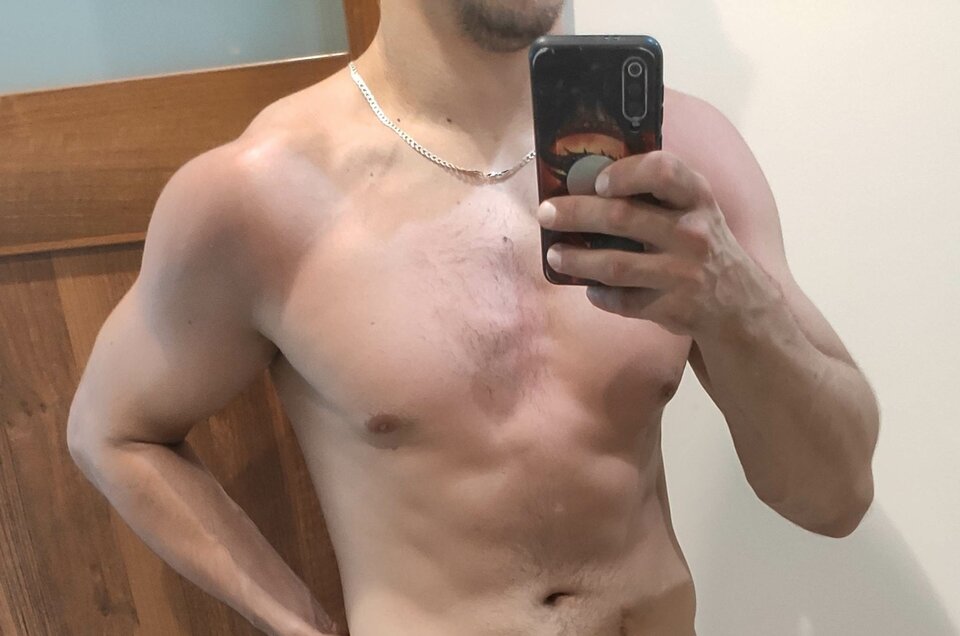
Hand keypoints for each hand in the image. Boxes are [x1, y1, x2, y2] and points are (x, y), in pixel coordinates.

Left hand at [537, 151, 780, 338]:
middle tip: (546, 213)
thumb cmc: (704, 247)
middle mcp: (692, 233)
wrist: (740, 305)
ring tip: (555, 255)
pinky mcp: (674, 309)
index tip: (595, 181)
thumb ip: (656, 194)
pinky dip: (601, 296)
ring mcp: (683, 274)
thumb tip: (586, 180)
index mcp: (697, 198)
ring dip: (577, 260)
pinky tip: (590, 289)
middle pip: (622, 218)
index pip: (663, 170)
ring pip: (615, 265)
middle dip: (575, 214)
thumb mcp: (694, 210)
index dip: (624, 173)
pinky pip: (624, 302)